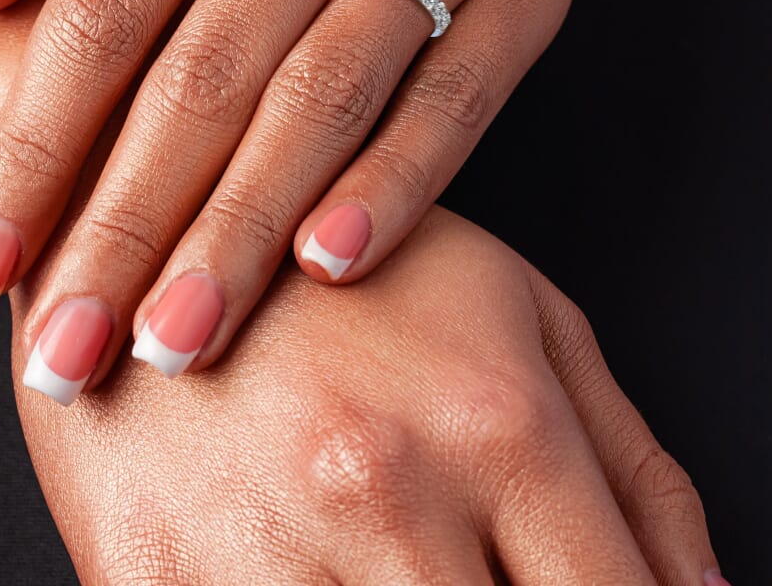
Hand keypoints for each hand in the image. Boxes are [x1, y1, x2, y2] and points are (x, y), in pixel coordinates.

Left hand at [0, 0, 626, 390]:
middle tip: (68, 352)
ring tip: (174, 340)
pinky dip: (391, 188)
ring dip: (242, 233)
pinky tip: (324, 269)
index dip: (35, 146)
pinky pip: (455, 100)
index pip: (106, 5)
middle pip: (208, 75)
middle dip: (126, 228)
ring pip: (326, 102)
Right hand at [13, 205, 719, 584]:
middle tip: (472, 570)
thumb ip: (624, 455)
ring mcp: (261, 550)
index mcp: (497, 423)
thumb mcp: (507, 306)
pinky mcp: (153, 582)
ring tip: (388, 562)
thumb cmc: (336, 255)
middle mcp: (386, 495)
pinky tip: (310, 571)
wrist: (146, 222)